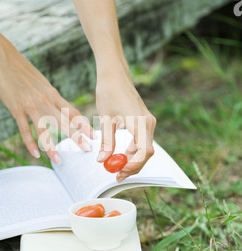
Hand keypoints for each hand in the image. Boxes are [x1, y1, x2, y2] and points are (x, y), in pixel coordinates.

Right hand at [0, 40, 92, 162]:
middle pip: (64, 122)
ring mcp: (31, 106)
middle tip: (86, 149)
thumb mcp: (41, 83)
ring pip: (44, 130)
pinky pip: (25, 130)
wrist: (3, 59)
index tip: (93, 135)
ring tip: (59, 160)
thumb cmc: (22, 71)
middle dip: (76, 136)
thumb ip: (50, 96)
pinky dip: (30, 143)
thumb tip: (58, 106)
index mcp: (52, 94)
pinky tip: (35, 154)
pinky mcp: (17, 109)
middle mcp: (45, 101)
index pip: (72, 112)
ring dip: (52, 146)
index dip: (83, 124)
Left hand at [95, 63, 155, 180]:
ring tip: (114, 167)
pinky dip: (132, 151)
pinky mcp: (144, 122)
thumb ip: (106, 142)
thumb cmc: (108, 93)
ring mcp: (148, 122)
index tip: (119, 172)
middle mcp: (148, 123)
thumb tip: (103, 161)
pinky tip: (119, 155)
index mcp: (140, 122)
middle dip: (132, 166)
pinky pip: (142, 141)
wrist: (114, 75)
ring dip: (132, 160)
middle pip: (146, 153)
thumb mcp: (105, 120)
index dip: (133, 165)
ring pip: (144, 149)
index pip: (144, 152)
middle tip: (116, 175)